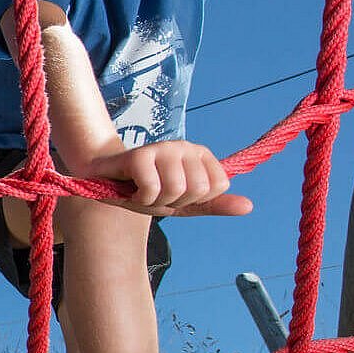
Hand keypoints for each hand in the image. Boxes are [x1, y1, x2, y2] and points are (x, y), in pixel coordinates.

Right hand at [83, 140, 253, 216]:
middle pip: (198, 189)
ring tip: (145, 191)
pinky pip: (154, 188)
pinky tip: (133, 190)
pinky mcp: (140, 154)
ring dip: (156, 201)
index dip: (194, 199)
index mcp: (201, 155)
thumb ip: (214, 205)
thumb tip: (248, 206)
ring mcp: (164, 148)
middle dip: (174, 201)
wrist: (104, 182)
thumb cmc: (144, 191)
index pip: (218, 186)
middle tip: (157, 194)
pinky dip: (141, 198)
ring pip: (177, 189)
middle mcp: (185, 146)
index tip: (175, 193)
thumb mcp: (184, 204)